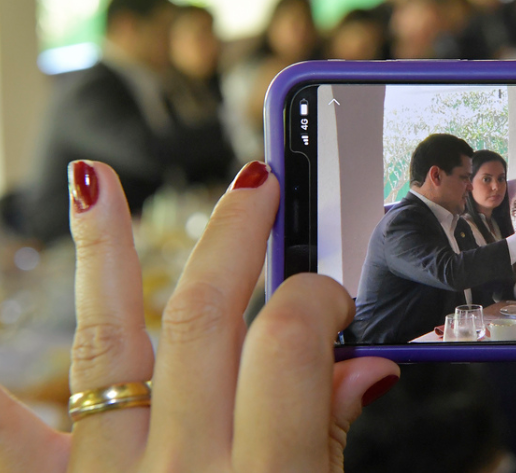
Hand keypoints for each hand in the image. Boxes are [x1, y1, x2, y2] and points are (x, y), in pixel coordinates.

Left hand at [0, 161, 399, 472]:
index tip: (331, 297)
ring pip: (102, 350)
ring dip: (99, 257)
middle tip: (255, 183)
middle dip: (235, 236)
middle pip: (203, 319)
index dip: (318, 299)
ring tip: (93, 183)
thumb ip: (333, 451)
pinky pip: (9, 443)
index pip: (293, 347)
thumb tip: (367, 371)